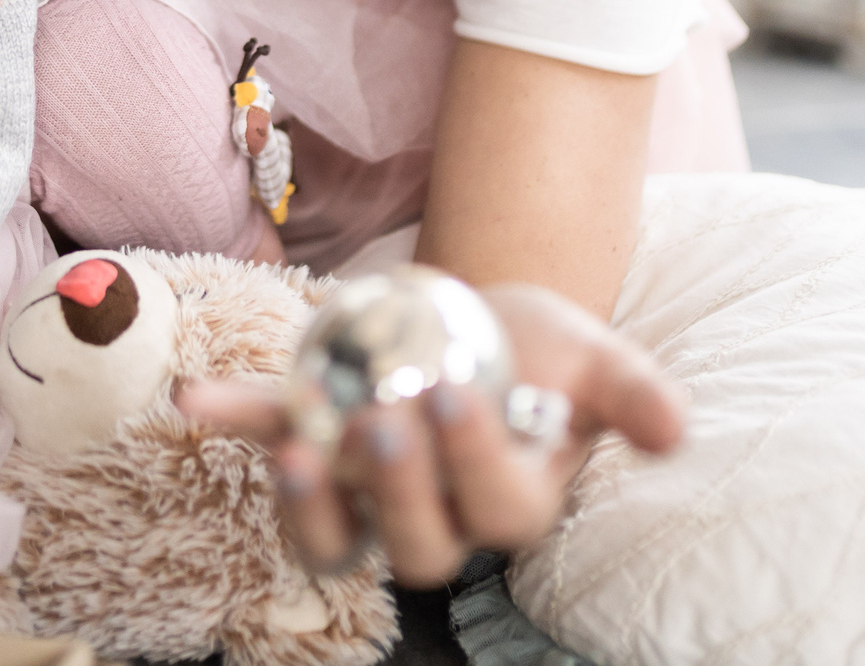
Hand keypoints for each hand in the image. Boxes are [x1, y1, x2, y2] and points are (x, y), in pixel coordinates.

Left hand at [178, 282, 683, 586]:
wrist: (485, 318)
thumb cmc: (546, 353)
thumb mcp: (593, 357)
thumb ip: (631, 393)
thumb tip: (673, 431)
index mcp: (510, 501)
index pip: (495, 510)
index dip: (472, 460)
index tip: (458, 390)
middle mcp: (435, 512)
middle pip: (412, 546)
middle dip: (396, 490)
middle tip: (384, 419)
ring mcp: (368, 482)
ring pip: (333, 534)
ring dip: (306, 501)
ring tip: (292, 451)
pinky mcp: (316, 436)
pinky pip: (268, 437)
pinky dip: (227, 418)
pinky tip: (191, 397)